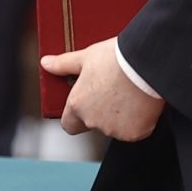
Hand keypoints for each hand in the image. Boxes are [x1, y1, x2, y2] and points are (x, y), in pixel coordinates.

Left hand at [40, 37, 163, 141]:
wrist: (146, 64)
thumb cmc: (115, 58)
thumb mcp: (85, 57)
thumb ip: (63, 64)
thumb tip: (45, 63)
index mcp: (77, 105)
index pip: (68, 124)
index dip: (75, 117)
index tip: (84, 105)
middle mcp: (93, 121)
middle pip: (94, 124)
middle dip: (102, 113)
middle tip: (113, 92)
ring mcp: (115, 130)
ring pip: (116, 128)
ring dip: (120, 117)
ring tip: (129, 93)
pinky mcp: (136, 133)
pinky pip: (136, 130)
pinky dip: (139, 120)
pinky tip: (142, 102)